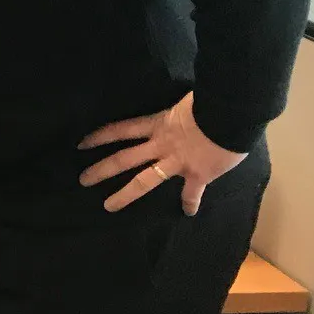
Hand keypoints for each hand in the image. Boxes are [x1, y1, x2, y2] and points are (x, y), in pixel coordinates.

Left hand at [79, 92, 245, 215]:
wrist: (232, 113)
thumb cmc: (212, 101)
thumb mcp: (186, 102)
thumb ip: (179, 111)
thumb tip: (182, 110)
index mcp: (158, 123)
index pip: (121, 129)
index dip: (100, 136)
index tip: (81, 144)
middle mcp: (161, 144)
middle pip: (124, 158)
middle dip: (102, 170)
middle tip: (83, 180)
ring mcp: (177, 161)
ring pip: (144, 180)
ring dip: (125, 194)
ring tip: (108, 206)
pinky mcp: (197, 174)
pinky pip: (191, 193)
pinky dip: (190, 202)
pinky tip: (188, 212)